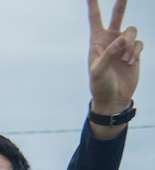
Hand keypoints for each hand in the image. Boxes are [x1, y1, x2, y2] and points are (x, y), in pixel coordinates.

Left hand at [88, 0, 142, 125]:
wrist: (113, 97)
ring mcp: (123, 45)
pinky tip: (130, 63)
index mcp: (96, 41)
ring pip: (131, 31)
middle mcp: (110, 39)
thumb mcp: (99, 70)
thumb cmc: (100, 85)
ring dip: (129, 45)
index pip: (95, 19)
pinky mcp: (134, 51)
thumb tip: (122, 39)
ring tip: (124, 61)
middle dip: (121, 3)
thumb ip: (110, 53)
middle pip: (117, 15)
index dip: (93, 5)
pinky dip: (136, 53)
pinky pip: (139, 43)